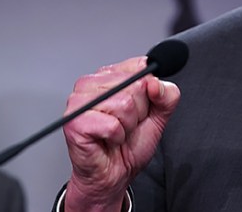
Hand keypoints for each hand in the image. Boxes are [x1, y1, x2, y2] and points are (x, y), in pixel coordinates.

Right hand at [62, 57, 180, 211]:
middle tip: (127, 124)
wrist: (115, 173)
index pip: (141, 67)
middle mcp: (91, 84)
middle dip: (139, 111)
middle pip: (135, 86)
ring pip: (124, 104)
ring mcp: (79, 101)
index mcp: (110, 76)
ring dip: (128, 125)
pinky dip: (117, 137)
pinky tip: (108, 140)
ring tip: (117, 132)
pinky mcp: (75, 121)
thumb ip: (167, 95)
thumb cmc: (130, 144)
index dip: (148, 93)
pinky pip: (112, 125)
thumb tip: (155, 84)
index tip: (140, 108)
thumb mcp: (159, 115)